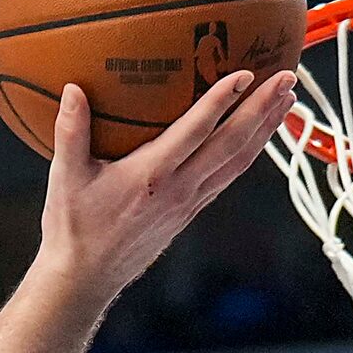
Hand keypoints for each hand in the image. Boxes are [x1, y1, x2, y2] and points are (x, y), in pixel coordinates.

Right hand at [36, 68, 297, 305]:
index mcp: (151, 176)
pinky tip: (259, 135)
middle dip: (263, 110)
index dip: (222, 101)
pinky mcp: (191, 211)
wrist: (87, 278)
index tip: (246, 74)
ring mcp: (190, 202)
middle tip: (288, 78)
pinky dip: (250, 151)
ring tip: (287, 99)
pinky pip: (229, 176)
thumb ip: (70, 131)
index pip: (196, 132)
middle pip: (232, 145)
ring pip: (239, 162)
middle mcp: (179, 189)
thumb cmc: (73, 228)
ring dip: (266, 130)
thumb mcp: (65, 178)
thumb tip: (72, 89)